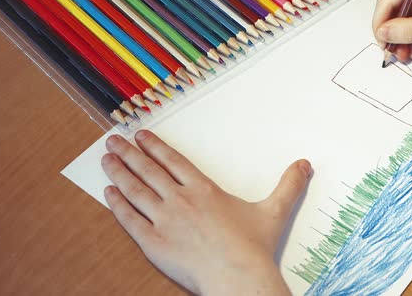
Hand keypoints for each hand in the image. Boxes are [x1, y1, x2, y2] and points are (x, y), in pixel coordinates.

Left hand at [101, 130, 311, 294]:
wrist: (238, 278)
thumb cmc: (253, 247)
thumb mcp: (274, 211)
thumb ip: (288, 185)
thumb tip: (304, 164)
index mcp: (204, 190)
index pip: (173, 161)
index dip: (155, 146)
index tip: (140, 135)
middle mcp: (180, 200)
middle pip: (149, 171)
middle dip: (129, 153)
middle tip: (113, 140)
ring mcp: (164, 221)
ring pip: (135, 190)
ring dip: (118, 172)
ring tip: (106, 159)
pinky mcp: (154, 243)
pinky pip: (130, 220)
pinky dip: (118, 205)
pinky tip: (108, 193)